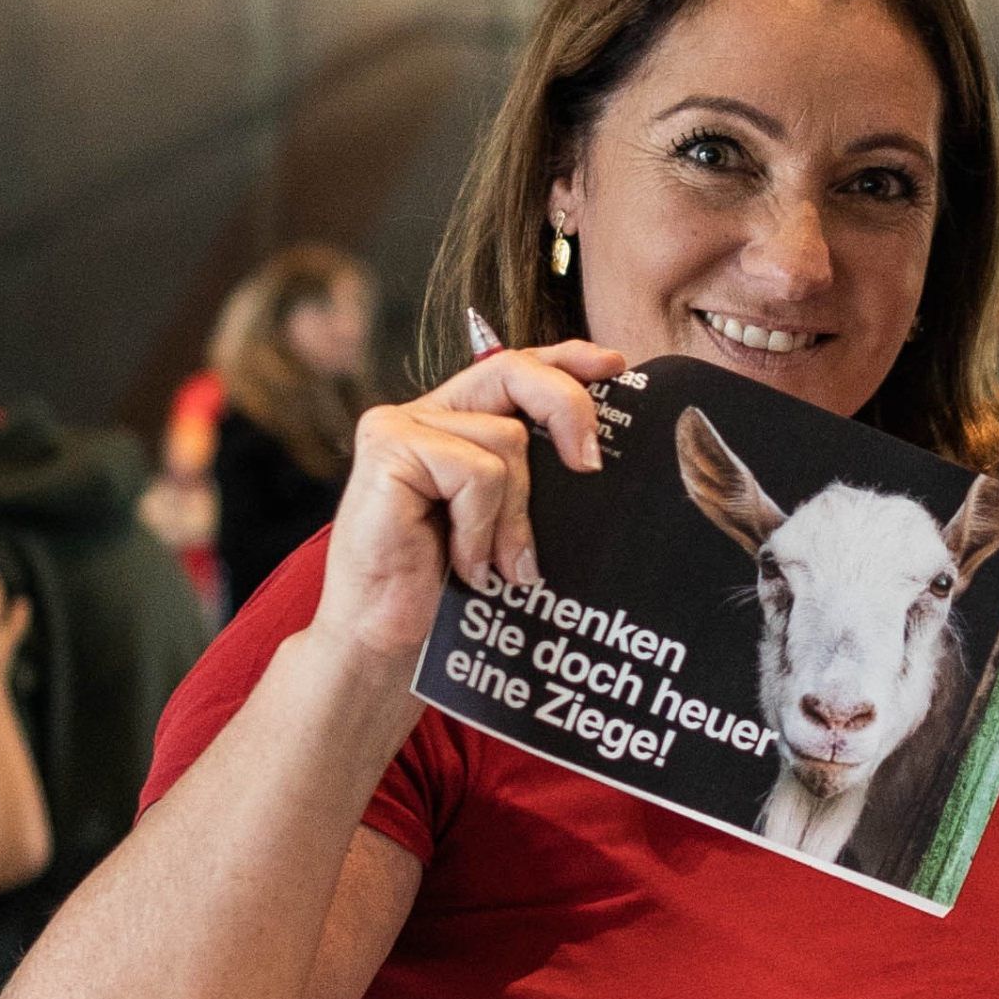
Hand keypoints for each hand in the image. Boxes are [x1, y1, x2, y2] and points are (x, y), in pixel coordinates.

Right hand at [305, 344, 619, 674]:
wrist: (383, 639)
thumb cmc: (444, 588)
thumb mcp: (504, 523)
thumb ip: (532, 480)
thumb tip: (595, 457)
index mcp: (455, 422)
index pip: (515, 366)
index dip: (566, 359)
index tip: (615, 365)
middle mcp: (425, 414)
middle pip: (514, 371)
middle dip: (567, 407)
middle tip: (591, 466)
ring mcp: (399, 427)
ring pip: (505, 441)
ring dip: (514, 517)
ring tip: (498, 566)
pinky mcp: (387, 450)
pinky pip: (476, 473)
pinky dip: (481, 527)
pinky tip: (466, 563)